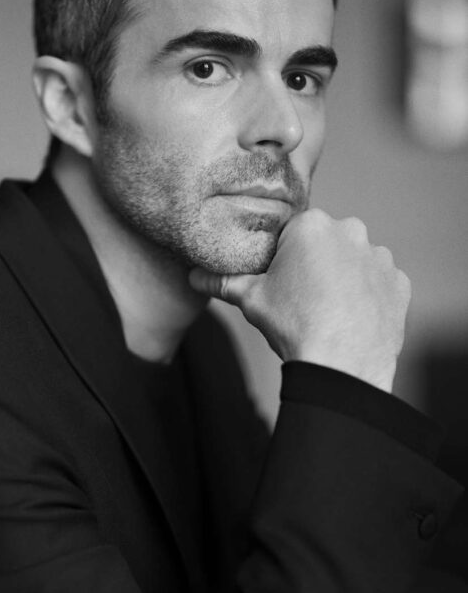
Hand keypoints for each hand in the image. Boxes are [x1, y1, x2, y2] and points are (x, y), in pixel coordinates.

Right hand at [189, 209, 410, 392]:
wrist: (342, 366)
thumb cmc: (295, 326)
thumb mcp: (250, 300)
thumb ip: (222, 281)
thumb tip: (193, 276)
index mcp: (311, 225)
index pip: (291, 231)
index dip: (282, 256)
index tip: (280, 279)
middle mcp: (350, 231)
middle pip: (325, 242)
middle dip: (315, 263)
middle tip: (301, 297)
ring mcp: (379, 257)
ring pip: (353, 260)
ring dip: (343, 277)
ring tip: (327, 310)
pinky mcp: (399, 282)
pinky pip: (378, 282)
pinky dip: (366, 295)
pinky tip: (351, 317)